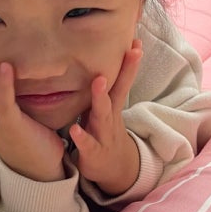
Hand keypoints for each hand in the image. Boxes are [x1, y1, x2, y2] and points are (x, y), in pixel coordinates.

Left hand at [69, 40, 142, 196]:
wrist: (116, 169)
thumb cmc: (105, 133)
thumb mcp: (107, 110)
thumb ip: (103, 89)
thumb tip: (95, 60)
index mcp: (112, 106)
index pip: (122, 80)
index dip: (130, 63)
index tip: (137, 42)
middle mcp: (111, 117)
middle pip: (117, 92)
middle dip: (124, 72)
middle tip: (129, 51)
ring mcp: (103, 134)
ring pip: (103, 115)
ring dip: (101, 99)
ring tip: (98, 81)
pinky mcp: (93, 152)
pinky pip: (87, 144)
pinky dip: (81, 137)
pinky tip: (74, 130)